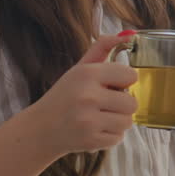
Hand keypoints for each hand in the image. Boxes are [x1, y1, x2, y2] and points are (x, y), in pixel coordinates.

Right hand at [21, 34, 139, 157]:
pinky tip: (95, 129)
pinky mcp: (90, 140)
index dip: (124, 81)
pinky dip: (110, 135)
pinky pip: (119, 138)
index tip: (112, 84)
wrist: (41, 128)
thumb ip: (102, 49)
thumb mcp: (79, 69)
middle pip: (132, 102)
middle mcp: (88, 96)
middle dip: (122, 105)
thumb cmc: (65, 96)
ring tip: (100, 117)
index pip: (130, 75)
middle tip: (105, 104)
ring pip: (127, 122)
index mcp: (87, 74)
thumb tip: (129, 34)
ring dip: (117, 121)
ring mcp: (89, 121)